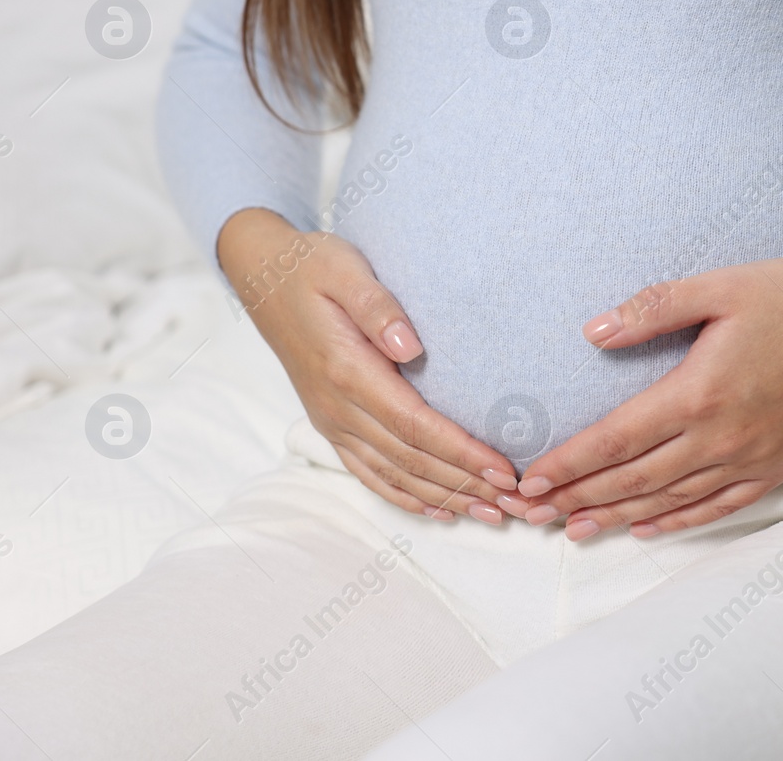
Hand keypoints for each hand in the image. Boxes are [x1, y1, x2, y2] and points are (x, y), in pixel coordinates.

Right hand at [217, 208, 531, 524]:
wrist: (265, 276)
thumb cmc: (314, 267)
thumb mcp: (345, 270)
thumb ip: (378, 307)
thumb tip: (411, 346)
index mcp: (348, 371)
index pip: (415, 425)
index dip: (461, 453)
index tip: (504, 469)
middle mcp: (339, 407)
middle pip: (412, 460)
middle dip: (467, 485)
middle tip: (517, 501)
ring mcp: (333, 422)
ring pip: (395, 475)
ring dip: (446, 499)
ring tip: (493, 513)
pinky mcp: (332, 426)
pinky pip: (370, 474)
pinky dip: (407, 498)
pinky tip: (441, 511)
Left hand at [515, 257, 782, 539]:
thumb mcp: (722, 286)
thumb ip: (655, 307)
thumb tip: (593, 331)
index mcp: (701, 391)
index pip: (618, 438)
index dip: (571, 463)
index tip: (532, 481)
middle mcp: (723, 436)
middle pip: (635, 478)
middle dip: (580, 498)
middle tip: (534, 516)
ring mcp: (752, 458)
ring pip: (671, 498)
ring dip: (618, 516)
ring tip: (575, 530)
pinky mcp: (777, 467)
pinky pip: (719, 506)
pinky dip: (678, 521)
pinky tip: (648, 528)